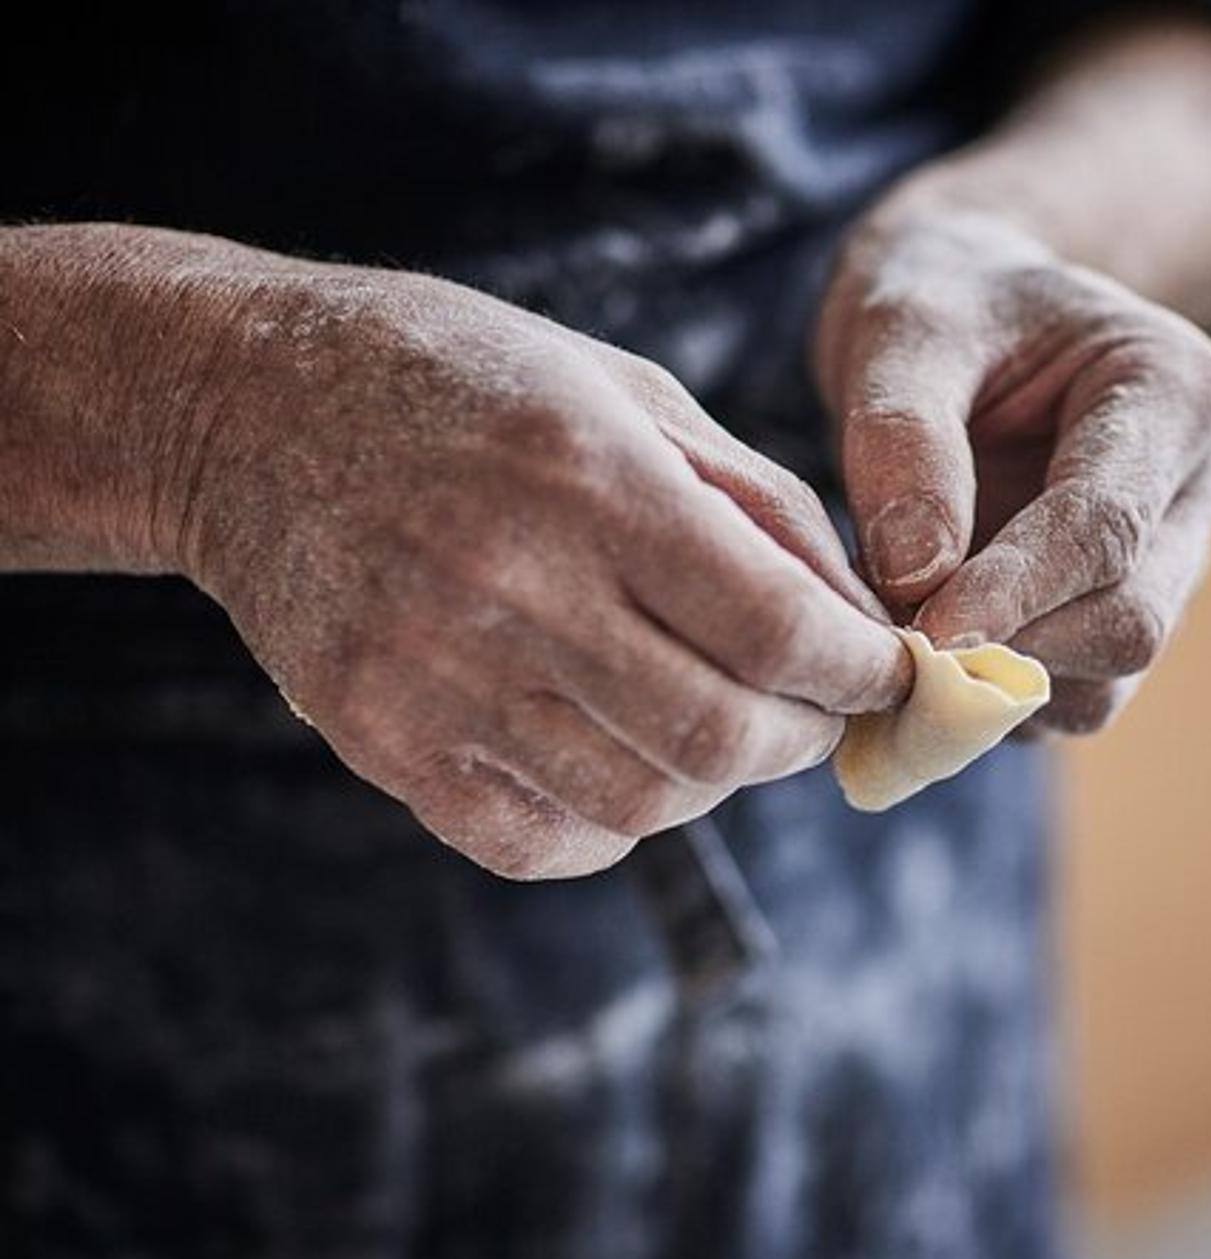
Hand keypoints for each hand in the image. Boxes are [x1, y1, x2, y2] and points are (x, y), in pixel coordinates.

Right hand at [152, 243, 906, 877]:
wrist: (245, 405)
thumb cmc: (472, 383)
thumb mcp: (632, 393)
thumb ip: (761, 507)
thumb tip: (864, 626)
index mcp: (591, 479)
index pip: (779, 632)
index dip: (860, 674)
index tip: (885, 673)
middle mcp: (510, 586)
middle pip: (721, 741)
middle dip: (803, 740)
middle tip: (814, 711)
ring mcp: (433, 676)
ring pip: (641, 806)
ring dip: (713, 782)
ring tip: (713, 722)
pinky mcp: (378, 741)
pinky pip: (541, 842)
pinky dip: (613, 825)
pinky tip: (620, 757)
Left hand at [813, 208, 1210, 733]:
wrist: (964, 322)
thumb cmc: (941, 307)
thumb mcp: (903, 329)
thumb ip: (904, 438)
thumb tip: (917, 578)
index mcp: (1175, 390)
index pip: (1108, 525)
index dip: (1017, 590)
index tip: (923, 634)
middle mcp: (1198, 487)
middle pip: (1131, 619)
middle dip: (1009, 646)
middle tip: (886, 644)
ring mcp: (1172, 564)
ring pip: (1106, 680)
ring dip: (995, 684)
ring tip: (893, 631)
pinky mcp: (1119, 621)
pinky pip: (1069, 699)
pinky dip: (989, 699)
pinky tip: (921, 649)